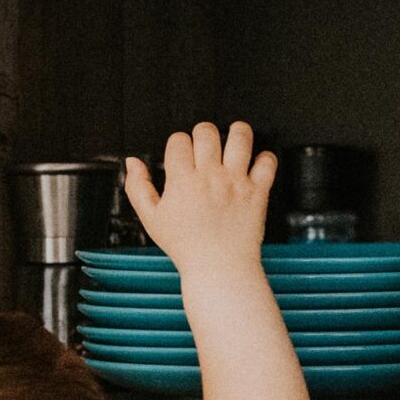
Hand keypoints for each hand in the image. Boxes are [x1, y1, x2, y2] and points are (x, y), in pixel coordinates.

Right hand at [124, 122, 277, 276]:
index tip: (183, 154)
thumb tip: (132, 163)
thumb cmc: (186, 247)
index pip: (179, 140)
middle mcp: (210, 176)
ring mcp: (236, 182)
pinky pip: (267, 162)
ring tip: (235, 137)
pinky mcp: (258, 192)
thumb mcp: (151, 219)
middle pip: (207, 132)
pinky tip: (257, 162)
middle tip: (207, 146)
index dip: (179, 143)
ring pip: (240, 137)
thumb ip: (138, 188)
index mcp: (183, 180)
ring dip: (238, 133)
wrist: (219, 268)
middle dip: (204, 134)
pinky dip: (265, 158)